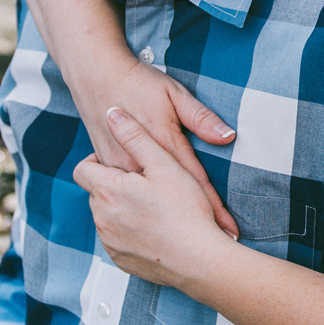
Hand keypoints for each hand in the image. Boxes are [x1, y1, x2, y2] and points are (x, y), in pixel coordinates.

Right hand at [70, 54, 237, 237]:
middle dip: (192, 227)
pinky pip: (123, 202)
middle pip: (171, 202)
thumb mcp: (174, 95)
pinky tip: (150, 232)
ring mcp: (119, 169)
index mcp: (163, 144)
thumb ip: (200, 118)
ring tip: (185, 248)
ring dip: (164, 225)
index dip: (213, 209)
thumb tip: (227, 137)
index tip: (228, 231)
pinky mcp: (105, 171)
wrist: (95, 76)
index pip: (195, 183)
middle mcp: (139, 163)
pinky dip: (138, 216)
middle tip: (215, 246)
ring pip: (144, 206)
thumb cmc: (138, 83)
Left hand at [72, 108, 237, 289]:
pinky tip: (156, 229)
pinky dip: (131, 233)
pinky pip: (118, 240)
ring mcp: (110, 242)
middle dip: (115, 186)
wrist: (200, 261)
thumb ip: (135, 136)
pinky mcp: (122, 261)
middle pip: (97, 193)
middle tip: (146, 184)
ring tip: (154, 207)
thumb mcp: (165, 164)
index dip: (98, 161)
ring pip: (107, 217)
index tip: (123, 163)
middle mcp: (101, 218)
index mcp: (108, 191)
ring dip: (123, 210)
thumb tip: (112, 113)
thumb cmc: (186, 210)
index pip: (83, 169)